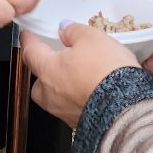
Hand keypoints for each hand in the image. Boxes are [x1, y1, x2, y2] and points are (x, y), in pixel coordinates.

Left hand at [23, 22, 140, 126]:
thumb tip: (65, 29)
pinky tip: (92, 91)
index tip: (28, 36)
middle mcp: (50, 93)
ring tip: (81, 77)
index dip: (29, 41)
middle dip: (46, 71)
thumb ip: (74, 31)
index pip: (30, 51)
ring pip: (54, 97)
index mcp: (47, 69)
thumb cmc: (105, 73)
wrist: (124, 107)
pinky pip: (72, 107)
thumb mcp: (92, 38)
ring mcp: (63, 111)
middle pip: (39, 80)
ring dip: (63, 87)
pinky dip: (79, 98)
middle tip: (60, 60)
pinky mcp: (78, 123)